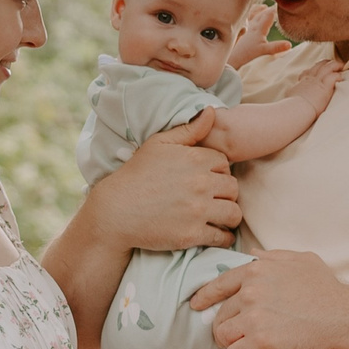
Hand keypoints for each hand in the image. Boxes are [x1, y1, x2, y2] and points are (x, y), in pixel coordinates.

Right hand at [83, 111, 241, 251]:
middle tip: (214, 199)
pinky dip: (223, 237)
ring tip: (219, 217)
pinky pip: (222, 237)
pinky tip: (217, 234)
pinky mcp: (192, 235)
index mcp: (195, 159)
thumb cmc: (135, 175)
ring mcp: (198, 211)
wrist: (115, 211)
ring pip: (233, 213)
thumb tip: (213, 111)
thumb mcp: (158, 145)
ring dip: (228, 215)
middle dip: (225, 193)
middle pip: (233, 188)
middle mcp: (201, 184)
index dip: (218, 172)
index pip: (225, 164)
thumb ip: (189, 130)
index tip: (208, 179)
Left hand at [189, 248, 348, 348]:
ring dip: (232, 344)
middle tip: (238, 336)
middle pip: (221, 315)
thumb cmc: (328, 290)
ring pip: (223, 337)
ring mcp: (253, 318)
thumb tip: (253, 254)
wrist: (345, 318)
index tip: (196, 305)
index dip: (204, 297)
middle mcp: (250, 292)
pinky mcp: (260, 342)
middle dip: (226, 327)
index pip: (219, 284)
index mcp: (256, 271)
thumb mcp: (303, 261)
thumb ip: (274, 257)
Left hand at [228, 2, 290, 69]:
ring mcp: (244, 28)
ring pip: (252, 14)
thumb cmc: (246, 54)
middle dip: (269, 9)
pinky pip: (245, 19)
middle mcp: (251, 25)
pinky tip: (247, 18)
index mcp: (259, 28)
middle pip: (261, 13)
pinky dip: (248, 15)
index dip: (276, 9)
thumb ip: (276, 47)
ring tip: (262, 7)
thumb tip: (289, 45)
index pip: (269, 15)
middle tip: (275, 5)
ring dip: (258, 10)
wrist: (230, 58)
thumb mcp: (263, 51)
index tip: (281, 4)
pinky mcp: (238, 31)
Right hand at [295, 56, 342, 115]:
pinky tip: (341, 77)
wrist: (296, 109)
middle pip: (319, 65)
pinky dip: (338, 76)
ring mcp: (317, 81)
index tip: (317, 71)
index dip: (313, 70)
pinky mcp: (325, 87)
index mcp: (302, 82)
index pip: (307, 72)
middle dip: (326, 63)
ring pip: (328, 67)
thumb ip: (292, 93)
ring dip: (335, 65)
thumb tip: (290, 93)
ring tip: (341, 66)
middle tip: (331, 63)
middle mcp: (310, 79)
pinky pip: (334, 76)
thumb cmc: (292, 106)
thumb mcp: (289, 96)